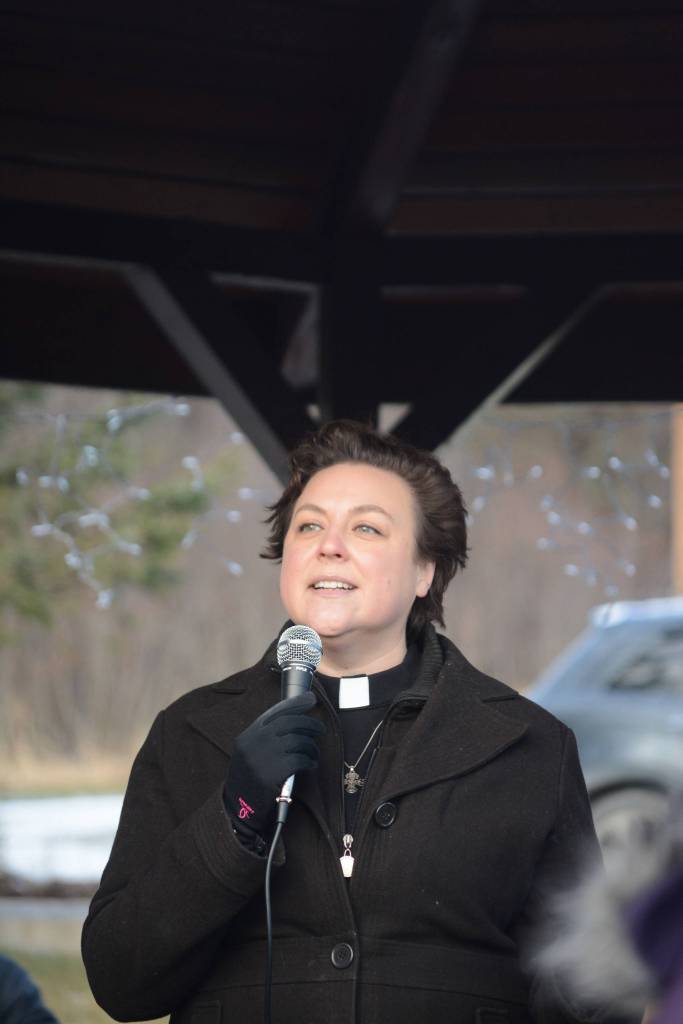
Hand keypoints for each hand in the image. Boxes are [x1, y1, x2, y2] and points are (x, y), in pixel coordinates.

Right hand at [224, 691, 324, 838]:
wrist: (237, 808)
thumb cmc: (251, 778)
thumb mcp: (250, 752)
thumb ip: (267, 735)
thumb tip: (296, 717)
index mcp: (249, 734)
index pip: (276, 712)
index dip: (296, 703)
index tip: (310, 699)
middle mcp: (254, 742)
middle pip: (290, 723)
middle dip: (310, 723)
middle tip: (321, 728)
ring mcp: (261, 758)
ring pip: (297, 741)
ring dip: (311, 746)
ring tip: (313, 753)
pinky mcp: (270, 775)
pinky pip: (299, 760)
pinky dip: (309, 761)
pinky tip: (311, 765)